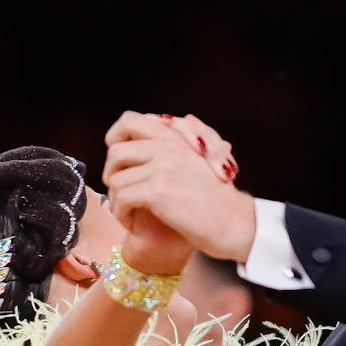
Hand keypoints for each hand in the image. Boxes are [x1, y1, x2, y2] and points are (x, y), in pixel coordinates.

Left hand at [104, 111, 255, 264]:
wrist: (234, 224)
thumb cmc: (217, 201)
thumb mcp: (197, 163)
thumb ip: (175, 150)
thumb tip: (154, 137)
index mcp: (175, 136)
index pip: (130, 121)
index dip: (114, 137)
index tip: (117, 160)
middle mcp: (167, 146)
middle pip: (116, 151)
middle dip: (110, 173)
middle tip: (119, 192)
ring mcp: (163, 167)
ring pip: (116, 179)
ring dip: (116, 200)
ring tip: (128, 213)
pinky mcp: (158, 191)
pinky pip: (122, 198)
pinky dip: (121, 213)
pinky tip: (132, 223)